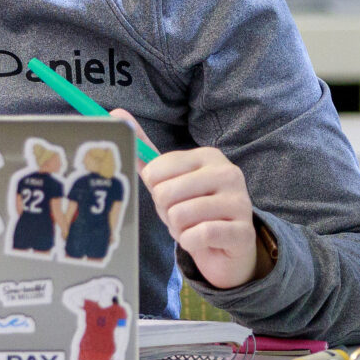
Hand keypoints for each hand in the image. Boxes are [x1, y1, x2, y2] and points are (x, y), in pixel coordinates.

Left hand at [113, 110, 273, 289]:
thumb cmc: (195, 209)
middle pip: (164, 194)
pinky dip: (192, 243)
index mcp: (207, 156)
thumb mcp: (169, 180)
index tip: (173, 197)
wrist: (229, 246)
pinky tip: (203, 241)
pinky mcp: (242, 230)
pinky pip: (199, 235)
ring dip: (179, 230)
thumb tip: (117, 113)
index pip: (155, 170)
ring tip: (194, 227)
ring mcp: (239, 201)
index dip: (156, 191)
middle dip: (167, 213)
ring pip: (180, 216)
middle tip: (183, 216)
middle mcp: (227, 172)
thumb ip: (145, 151)